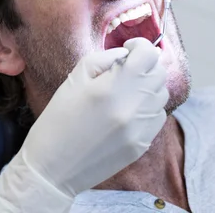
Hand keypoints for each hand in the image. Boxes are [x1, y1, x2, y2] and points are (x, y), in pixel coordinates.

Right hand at [0, 38, 167, 212]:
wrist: (53, 167)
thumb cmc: (57, 119)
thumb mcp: (73, 80)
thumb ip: (102, 59)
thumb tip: (125, 55)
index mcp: (113, 87)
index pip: (148, 55)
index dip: (140, 46)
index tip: (128, 50)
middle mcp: (133, 107)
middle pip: (159, 73)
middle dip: (145, 65)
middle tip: (127, 69)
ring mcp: (141, 128)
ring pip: (162, 94)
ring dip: (148, 86)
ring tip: (127, 90)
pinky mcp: (143, 145)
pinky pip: (158, 116)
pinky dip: (148, 107)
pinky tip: (129, 110)